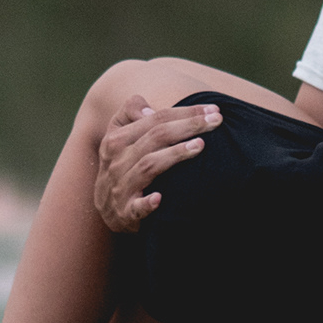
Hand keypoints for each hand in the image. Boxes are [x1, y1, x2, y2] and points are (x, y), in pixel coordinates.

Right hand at [93, 91, 221, 232]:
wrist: (106, 211)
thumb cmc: (123, 166)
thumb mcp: (119, 137)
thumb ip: (131, 113)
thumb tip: (148, 109)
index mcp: (115, 140)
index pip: (154, 119)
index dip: (184, 112)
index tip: (213, 110)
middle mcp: (116, 161)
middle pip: (155, 137)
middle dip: (188, 126)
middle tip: (216, 121)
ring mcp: (120, 188)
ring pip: (148, 166)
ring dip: (174, 155)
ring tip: (200, 146)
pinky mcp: (125, 214)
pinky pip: (136, 208)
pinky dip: (147, 204)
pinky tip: (160, 199)